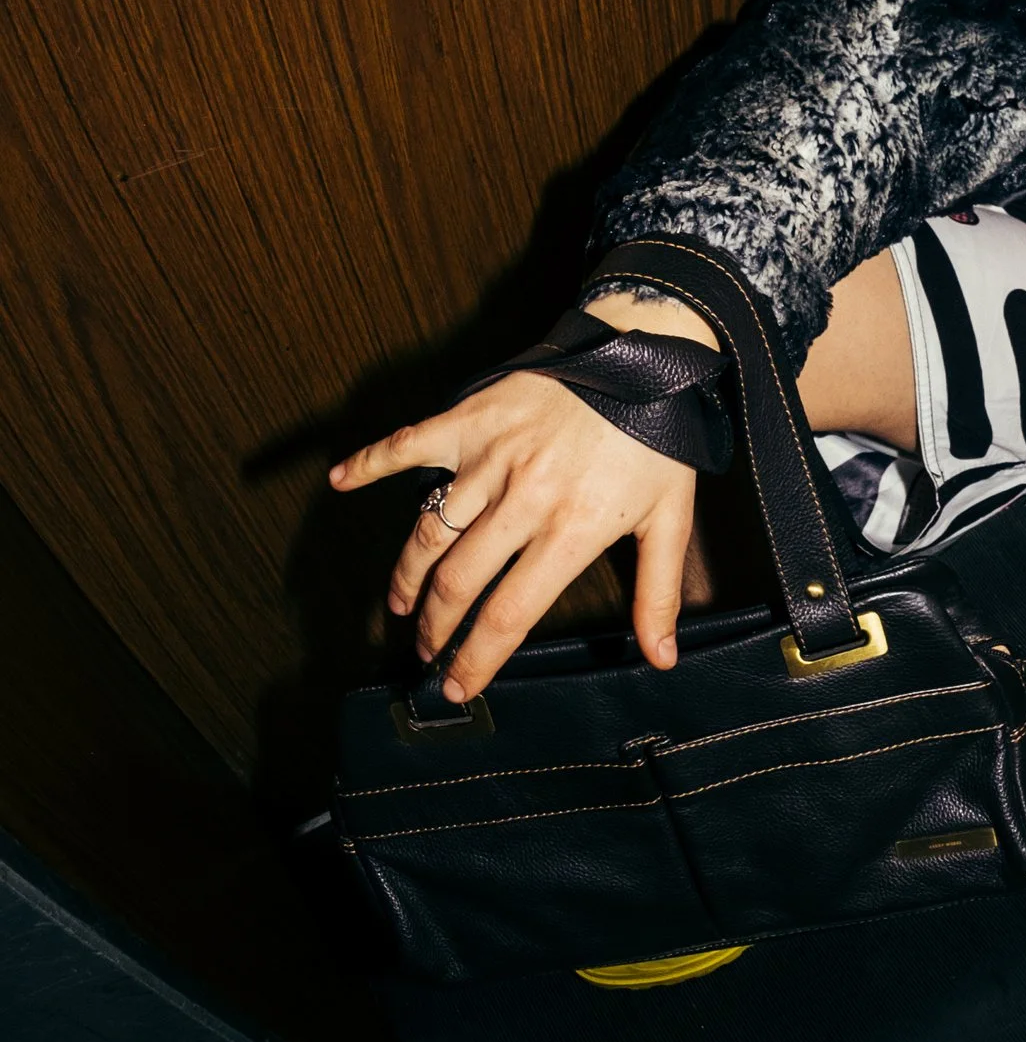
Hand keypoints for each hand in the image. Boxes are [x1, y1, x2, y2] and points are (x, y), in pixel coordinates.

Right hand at [329, 298, 715, 701]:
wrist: (646, 353)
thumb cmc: (658, 438)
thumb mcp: (671, 518)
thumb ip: (658, 592)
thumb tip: (661, 657)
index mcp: (570, 531)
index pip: (508, 615)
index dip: (477, 659)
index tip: (458, 688)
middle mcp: (523, 500)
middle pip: (458, 583)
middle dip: (435, 628)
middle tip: (426, 650)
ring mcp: (490, 459)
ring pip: (429, 532)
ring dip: (408, 576)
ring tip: (403, 605)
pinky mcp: (472, 419)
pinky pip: (409, 444)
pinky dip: (369, 462)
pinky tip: (339, 481)